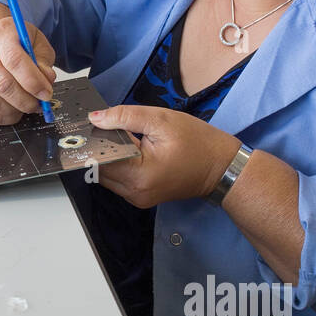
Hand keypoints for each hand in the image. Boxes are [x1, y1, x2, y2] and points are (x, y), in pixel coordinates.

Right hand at [0, 0, 56, 124]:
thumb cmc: (12, 40)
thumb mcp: (34, 40)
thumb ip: (43, 59)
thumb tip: (46, 79)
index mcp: (1, 33)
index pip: (14, 60)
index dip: (32, 81)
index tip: (45, 93)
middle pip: (2, 84)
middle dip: (26, 100)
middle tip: (39, 103)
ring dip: (14, 110)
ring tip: (25, 105)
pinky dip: (4, 116)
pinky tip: (14, 108)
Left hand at [87, 105, 242, 206]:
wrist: (221, 168)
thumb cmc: (198, 143)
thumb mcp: (161, 120)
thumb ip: (125, 117)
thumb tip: (95, 118)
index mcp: (139, 175)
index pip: (100, 157)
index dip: (95, 138)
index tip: (94, 123)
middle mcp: (134, 192)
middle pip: (100, 169)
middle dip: (101, 147)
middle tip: (110, 127)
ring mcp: (137, 198)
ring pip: (106, 175)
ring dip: (109, 156)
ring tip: (122, 137)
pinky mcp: (141, 197)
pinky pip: (118, 180)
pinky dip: (119, 164)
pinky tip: (129, 149)